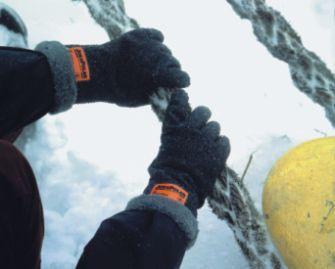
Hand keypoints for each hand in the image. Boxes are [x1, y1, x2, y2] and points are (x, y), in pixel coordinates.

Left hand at [74, 28, 189, 106]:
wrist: (95, 72)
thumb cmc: (117, 91)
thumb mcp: (140, 99)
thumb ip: (157, 93)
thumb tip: (168, 90)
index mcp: (158, 75)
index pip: (181, 76)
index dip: (182, 81)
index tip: (182, 83)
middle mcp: (156, 57)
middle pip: (174, 62)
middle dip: (171, 70)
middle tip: (162, 76)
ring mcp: (148, 44)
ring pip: (164, 49)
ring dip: (161, 58)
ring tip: (151, 64)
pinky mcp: (139, 35)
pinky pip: (156, 35)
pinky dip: (155, 41)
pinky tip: (150, 48)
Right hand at [145, 90, 229, 212]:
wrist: (178, 186)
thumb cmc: (166, 171)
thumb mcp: (165, 148)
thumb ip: (174, 136)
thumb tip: (180, 133)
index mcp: (174, 127)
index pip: (179, 102)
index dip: (181, 98)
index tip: (182, 97)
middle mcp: (191, 128)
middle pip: (204, 111)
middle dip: (203, 117)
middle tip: (201, 128)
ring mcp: (206, 138)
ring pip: (215, 126)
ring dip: (212, 134)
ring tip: (207, 147)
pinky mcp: (219, 150)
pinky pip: (224, 140)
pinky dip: (220, 145)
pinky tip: (215, 153)